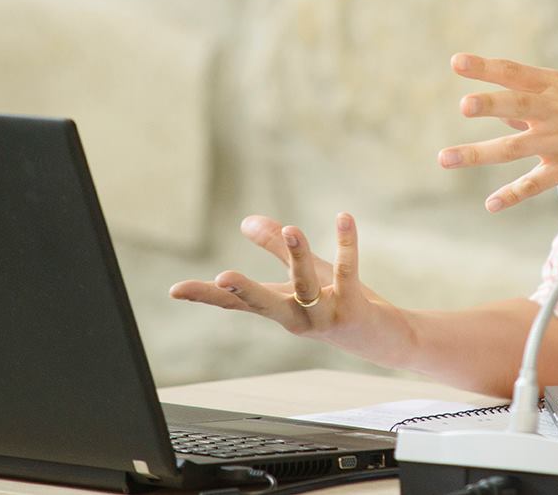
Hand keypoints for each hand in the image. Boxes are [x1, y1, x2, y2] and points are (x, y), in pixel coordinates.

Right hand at [169, 214, 411, 363]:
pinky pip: (348, 270)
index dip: (205, 296)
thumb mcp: (303, 274)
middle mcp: (296, 317)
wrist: (382, 338)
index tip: (175, 290)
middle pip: (265, 304)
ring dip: (299, 257)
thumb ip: (275, 248)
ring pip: (306, 286)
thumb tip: (245, 221)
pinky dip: (347, 244)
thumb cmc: (336, 304)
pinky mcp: (353, 306)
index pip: (235, 303)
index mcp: (279, 307)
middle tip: (222, 278)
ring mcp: (324, 315)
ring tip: (291, 228)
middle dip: (245, 291)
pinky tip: (344, 218)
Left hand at [441, 53, 557, 211]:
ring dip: (477, 153)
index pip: (514, 73)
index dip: (485, 67)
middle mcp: (554, 111)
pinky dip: (511, 194)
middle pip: (516, 106)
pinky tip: (491, 204)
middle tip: (463, 106)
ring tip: (445, 157)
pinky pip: (534, 183)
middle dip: (489, 104)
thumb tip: (503, 113)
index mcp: (555, 86)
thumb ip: (536, 104)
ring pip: (512, 148)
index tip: (456, 62)